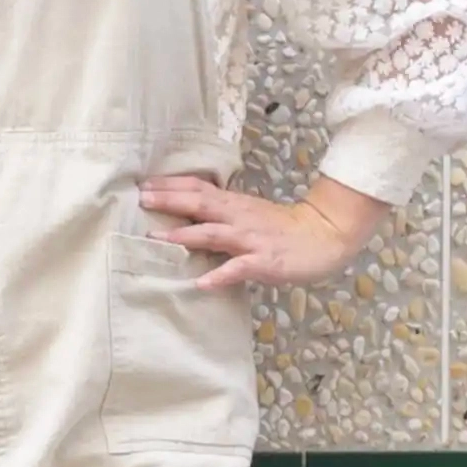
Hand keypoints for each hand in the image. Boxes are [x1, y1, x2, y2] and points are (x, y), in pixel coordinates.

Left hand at [139, 170, 389, 293]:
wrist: (324, 234)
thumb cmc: (281, 226)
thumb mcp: (247, 211)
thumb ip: (219, 210)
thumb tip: (185, 210)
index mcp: (233, 204)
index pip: (197, 189)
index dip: (170, 186)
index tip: (143, 183)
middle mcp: (238, 217)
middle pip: (199, 204)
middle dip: (169, 201)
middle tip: (141, 199)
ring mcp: (251, 239)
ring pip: (214, 234)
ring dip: (185, 236)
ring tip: (158, 239)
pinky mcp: (264, 261)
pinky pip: (239, 268)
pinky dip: (220, 275)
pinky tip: (202, 283)